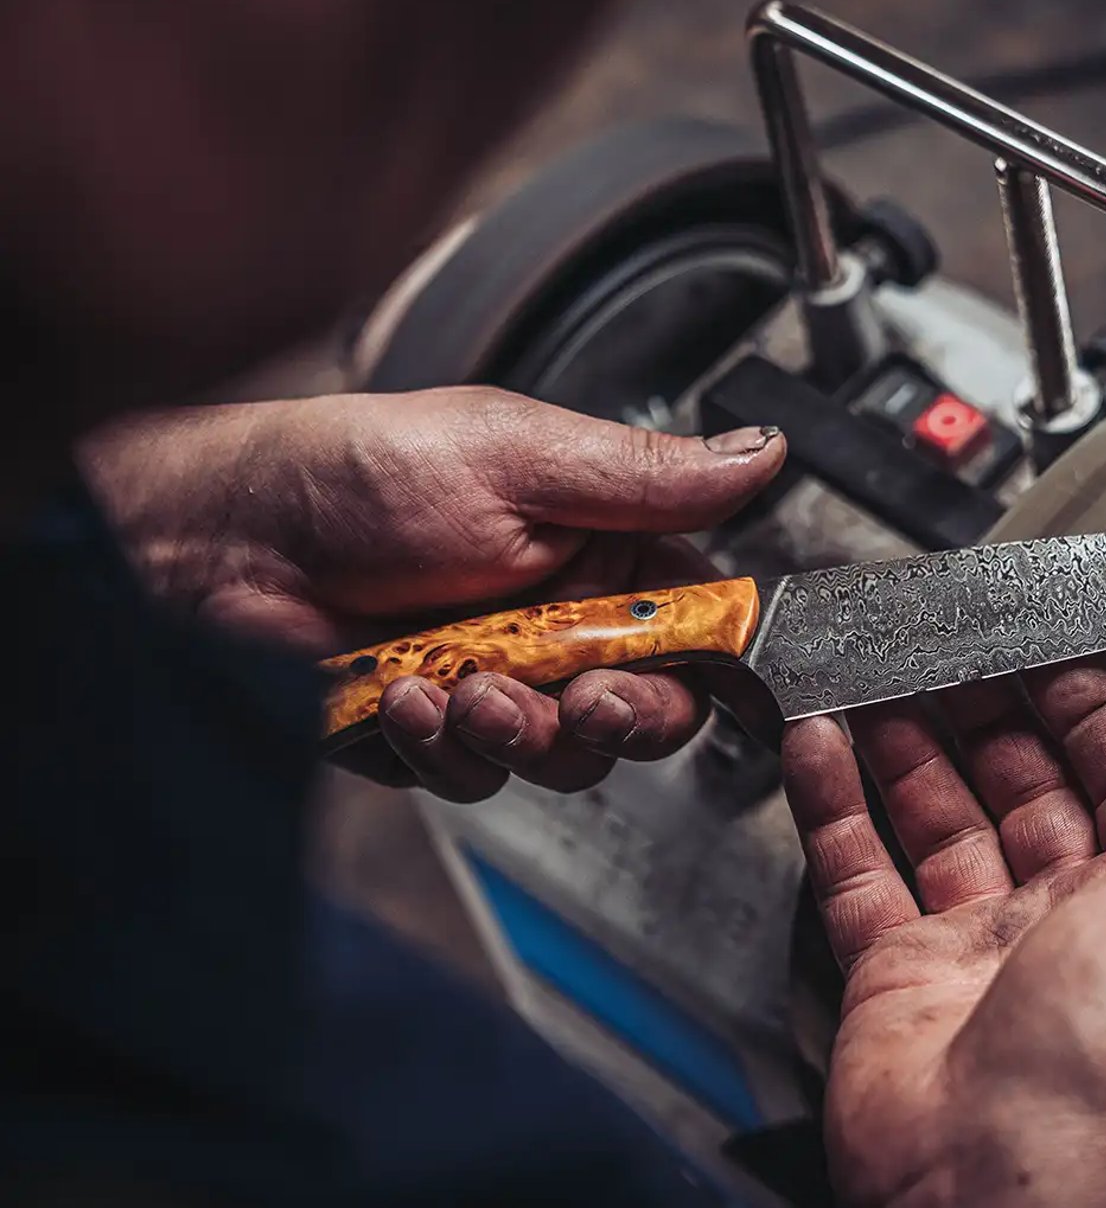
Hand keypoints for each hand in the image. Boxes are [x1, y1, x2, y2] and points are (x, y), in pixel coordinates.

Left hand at [86, 385, 784, 799]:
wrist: (221, 541)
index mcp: (602, 546)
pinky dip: (446, 748)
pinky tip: (410, 697)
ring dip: (524, 733)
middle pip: (649, 709)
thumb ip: (647, 473)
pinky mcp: (439, 733)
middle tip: (581, 695)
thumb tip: (760, 453)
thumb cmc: (361, 471)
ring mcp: (502, 681)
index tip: (690, 669)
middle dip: (618, 714)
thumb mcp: (519, 456)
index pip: (699, 623)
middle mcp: (562, 621)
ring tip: (466, 687)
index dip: (709, 659)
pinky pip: (479, 777)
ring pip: (568, 756)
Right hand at [781, 667, 1105, 1207]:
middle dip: (987, 712)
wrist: (990, 1185)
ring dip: (907, 745)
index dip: (1088, 706)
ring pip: (940, 818)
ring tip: (873, 676)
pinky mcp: (900, 977)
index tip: (1044, 643)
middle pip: (1026, 786)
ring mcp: (981, 948)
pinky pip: (861, 870)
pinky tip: (818, 746)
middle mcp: (1072, 921)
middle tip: (946, 646)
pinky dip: (835, 804)